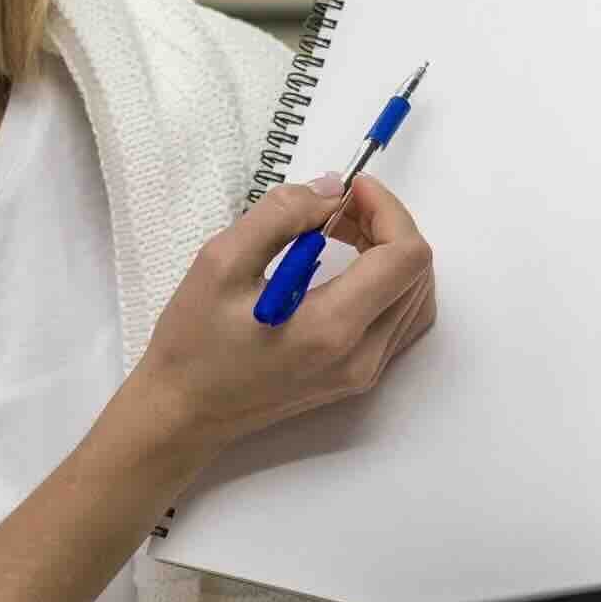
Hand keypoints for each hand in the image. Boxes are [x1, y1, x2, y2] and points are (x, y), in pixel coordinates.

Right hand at [131, 174, 436, 460]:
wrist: (184, 412)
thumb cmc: (193, 342)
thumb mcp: (221, 263)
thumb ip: (280, 215)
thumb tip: (332, 189)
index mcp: (331, 327)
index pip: (404, 256)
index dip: (387, 210)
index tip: (351, 189)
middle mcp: (361, 355)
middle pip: (417, 272)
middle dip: (386, 225)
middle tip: (336, 208)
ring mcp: (364, 372)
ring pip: (415, 295)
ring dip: (389, 252)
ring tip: (341, 232)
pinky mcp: (358, 377)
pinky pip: (399, 320)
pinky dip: (387, 282)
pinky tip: (349, 267)